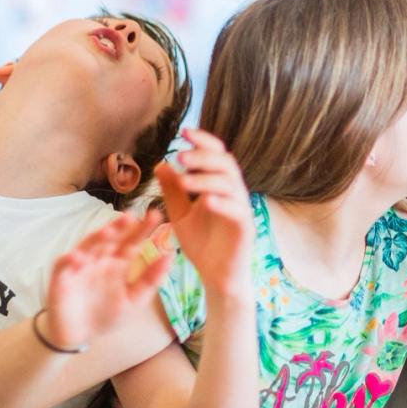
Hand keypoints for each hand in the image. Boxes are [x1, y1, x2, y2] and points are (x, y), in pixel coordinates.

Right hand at [41, 209, 172, 349]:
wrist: (77, 335)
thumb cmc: (106, 315)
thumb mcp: (134, 300)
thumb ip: (152, 279)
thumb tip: (171, 255)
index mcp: (118, 263)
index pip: (132, 242)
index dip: (143, 229)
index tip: (157, 216)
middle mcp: (100, 259)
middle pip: (110, 239)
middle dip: (119, 227)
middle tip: (132, 216)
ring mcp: (80, 266)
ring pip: (88, 247)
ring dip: (96, 238)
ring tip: (108, 231)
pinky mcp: (62, 278)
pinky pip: (64, 266)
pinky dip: (70, 260)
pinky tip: (78, 257)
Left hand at [154, 129, 253, 303]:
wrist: (215, 274)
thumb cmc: (201, 244)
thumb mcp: (180, 214)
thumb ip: (172, 191)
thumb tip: (161, 163)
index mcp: (219, 185)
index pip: (216, 154)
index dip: (203, 141)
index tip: (183, 133)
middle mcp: (233, 192)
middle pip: (225, 164)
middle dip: (203, 157)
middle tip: (180, 156)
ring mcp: (241, 209)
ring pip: (230, 184)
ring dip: (207, 179)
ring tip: (184, 181)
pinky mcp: (245, 228)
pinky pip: (237, 211)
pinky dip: (222, 204)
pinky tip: (206, 202)